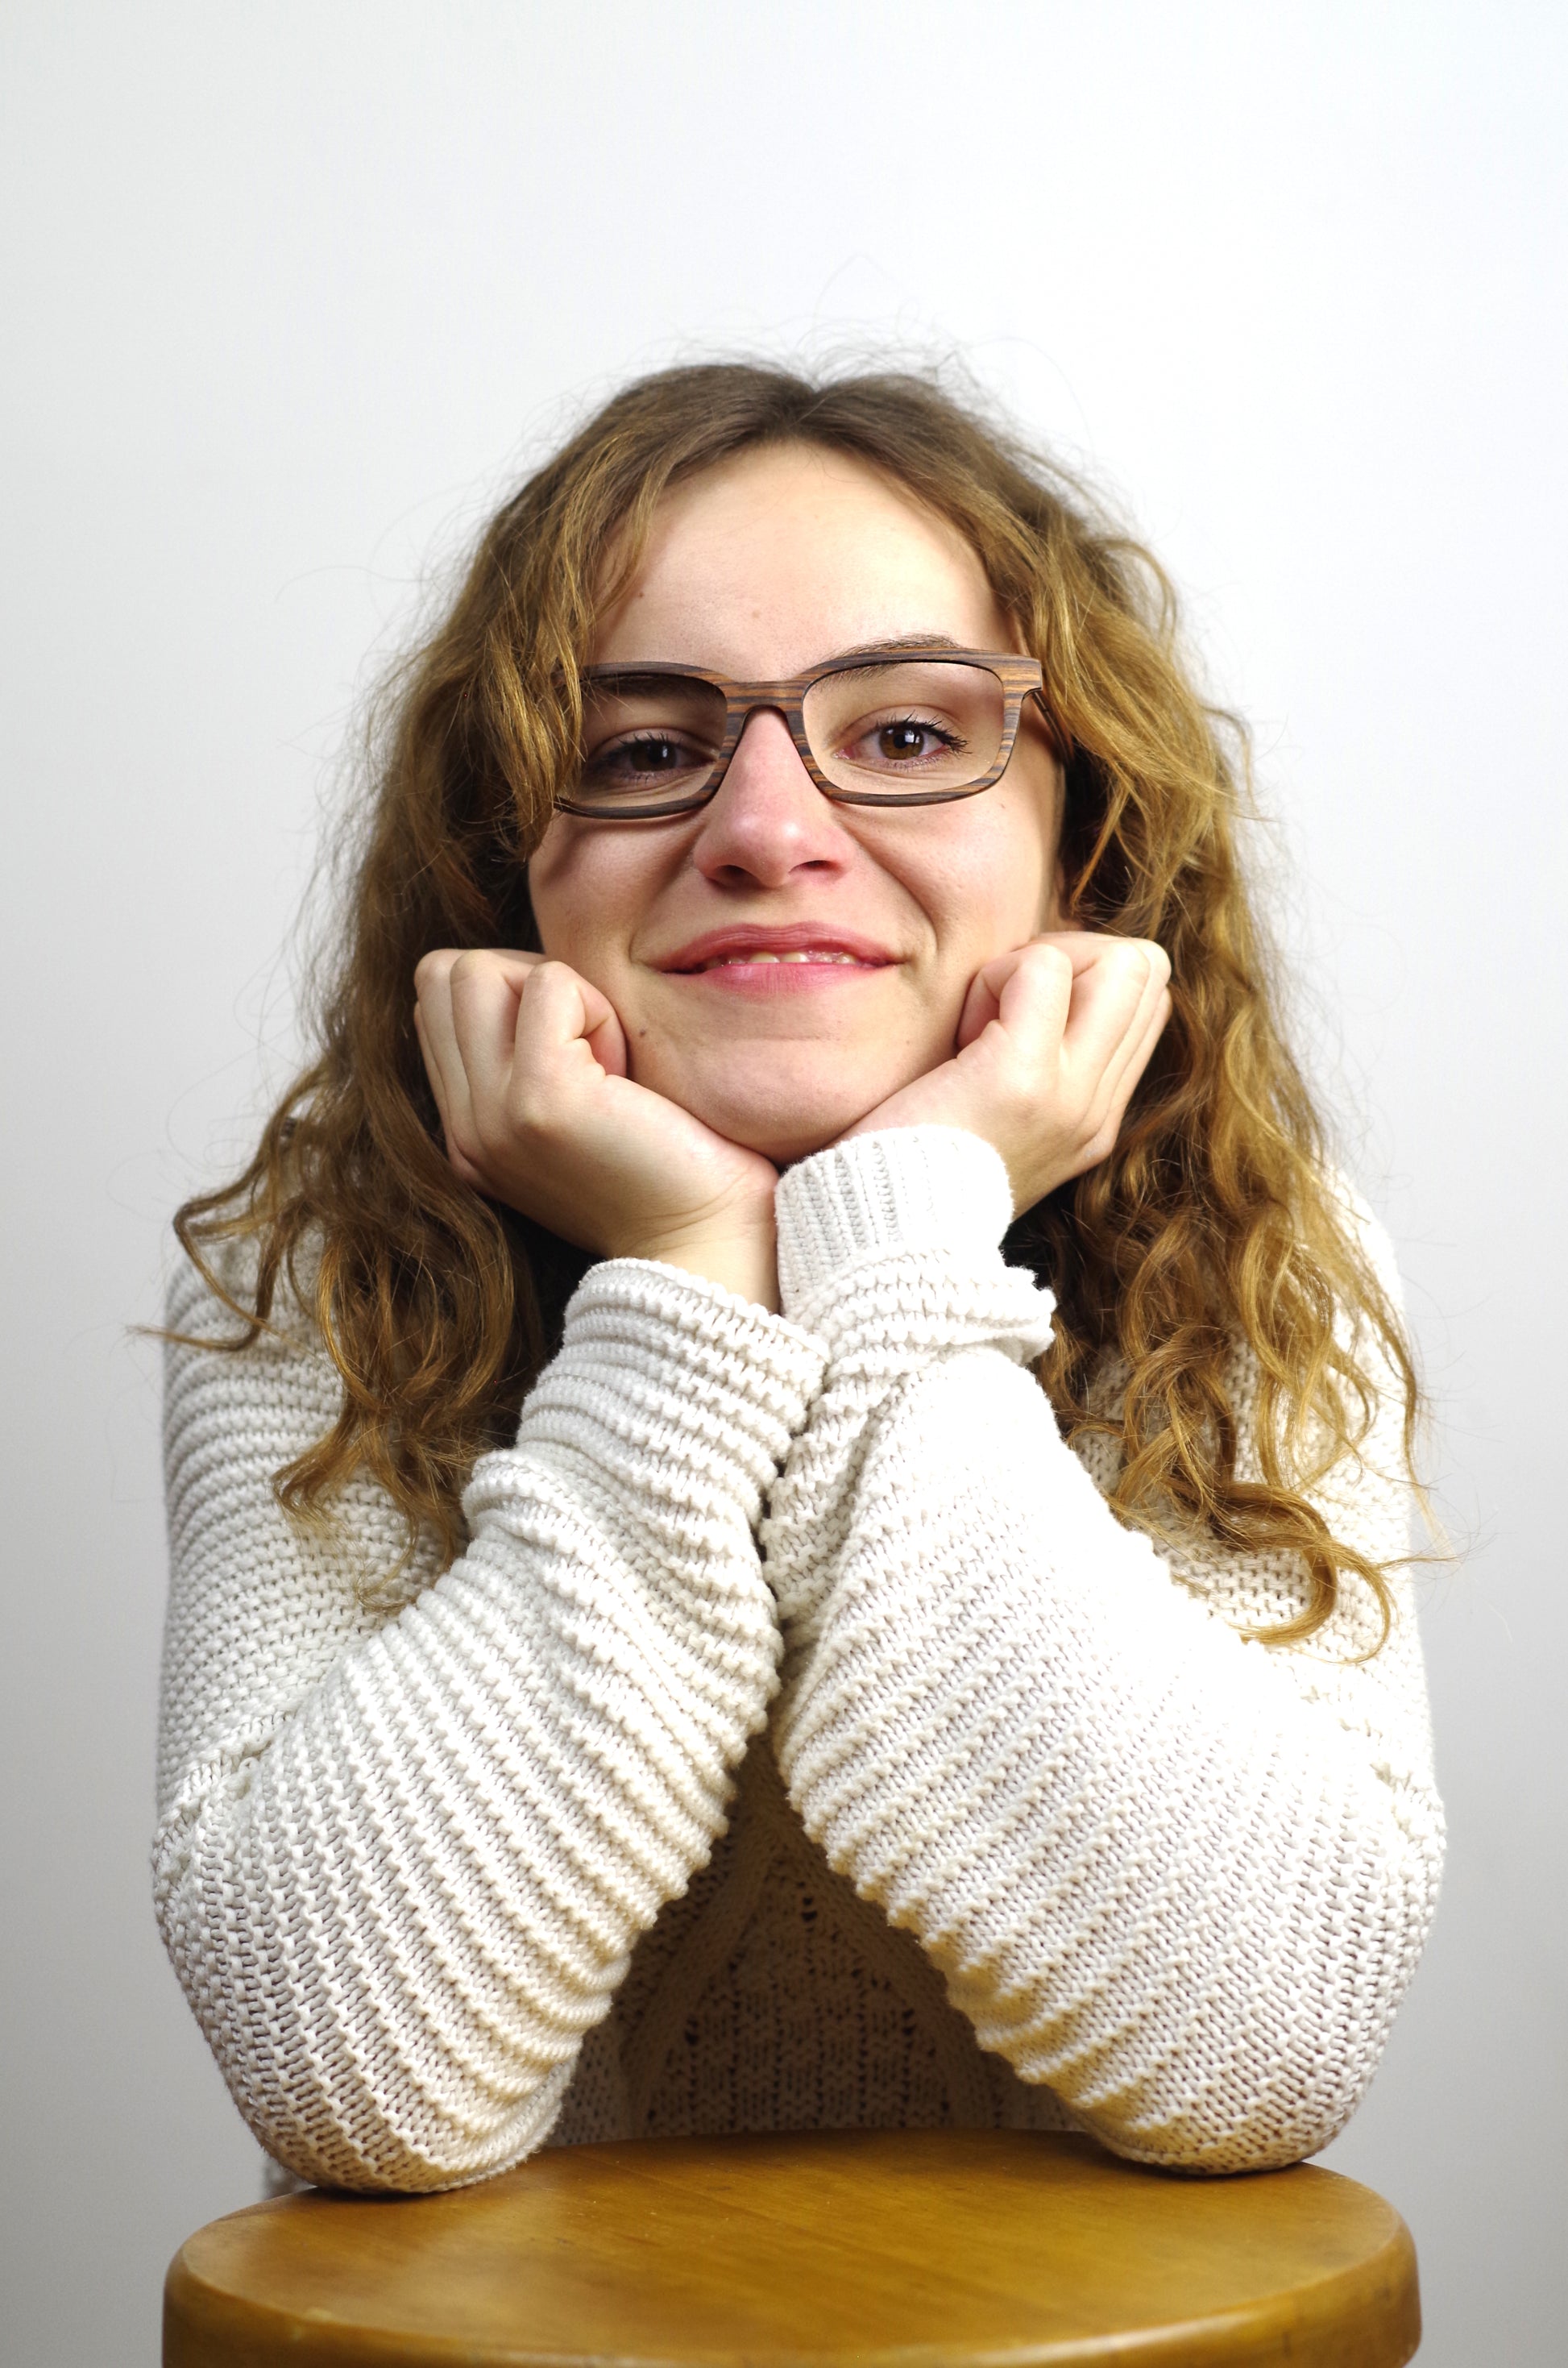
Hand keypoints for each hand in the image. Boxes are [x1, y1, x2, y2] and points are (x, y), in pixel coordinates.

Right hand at [413, 950, 781, 1308]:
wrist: (707, 1245)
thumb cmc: (670, 1168)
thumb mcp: (573, 1113)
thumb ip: (525, 1059)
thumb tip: (525, 974)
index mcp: (468, 1133)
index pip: (438, 1001)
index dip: (511, 994)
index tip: (575, 1047)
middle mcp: (466, 1130)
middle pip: (444, 976)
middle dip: (523, 981)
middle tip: (590, 1048)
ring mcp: (492, 1117)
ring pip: (476, 971)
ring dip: (556, 993)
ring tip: (606, 1061)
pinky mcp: (539, 1101)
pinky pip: (548, 984)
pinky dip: (597, 1007)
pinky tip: (626, 1074)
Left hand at [841, 932, 1171, 1211]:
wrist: (878, 1236)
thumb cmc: (909, 1162)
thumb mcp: (994, 1118)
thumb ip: (1036, 1063)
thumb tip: (1043, 977)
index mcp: (1094, 1122)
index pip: (1146, 1003)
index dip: (1083, 979)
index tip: (1013, 1021)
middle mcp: (1096, 1111)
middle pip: (1145, 971)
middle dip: (1071, 958)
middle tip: (1000, 1011)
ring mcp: (1070, 1096)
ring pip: (1118, 961)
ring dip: (1035, 967)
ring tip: (980, 1028)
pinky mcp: (1024, 1077)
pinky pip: (1043, 966)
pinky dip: (995, 978)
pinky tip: (960, 1037)